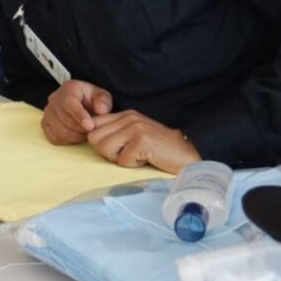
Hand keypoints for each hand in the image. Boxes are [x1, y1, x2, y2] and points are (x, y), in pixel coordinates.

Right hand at [41, 80, 113, 145]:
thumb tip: (101, 111)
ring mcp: (48, 112)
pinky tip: (76, 137)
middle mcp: (54, 99)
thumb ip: (104, 101)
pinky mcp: (45, 124)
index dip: (79, 116)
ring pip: (59, 130)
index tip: (90, 126)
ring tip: (85, 134)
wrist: (81, 102)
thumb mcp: (102, 96)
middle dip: (80, 129)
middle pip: (64, 119)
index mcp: (69, 89)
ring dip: (75, 137)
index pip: (69, 103)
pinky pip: (54, 137)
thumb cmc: (92, 99)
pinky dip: (66, 141)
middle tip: (92, 132)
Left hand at [87, 110, 201, 173]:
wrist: (189, 153)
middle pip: (94, 138)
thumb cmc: (160, 149)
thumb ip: (116, 133)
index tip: (116, 148)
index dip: (100, 141)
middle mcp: (129, 118)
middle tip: (128, 154)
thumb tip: (92, 139)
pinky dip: (133, 165)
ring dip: (119, 158)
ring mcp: (136, 128)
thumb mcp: (135, 135)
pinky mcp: (143, 141)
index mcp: (125, 114)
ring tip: (137, 156)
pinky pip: (122, 160)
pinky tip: (147, 159)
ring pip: (104, 148)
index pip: (93, 125)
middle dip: (107, 152)